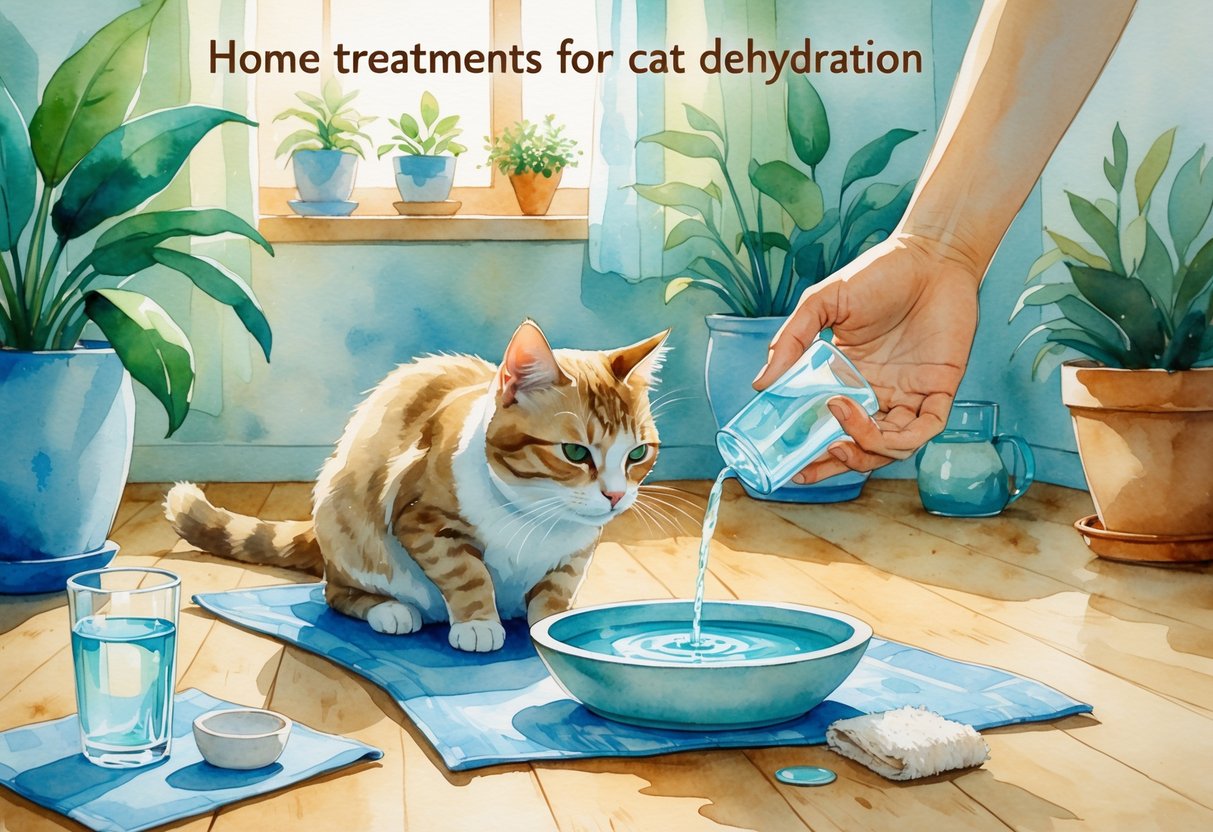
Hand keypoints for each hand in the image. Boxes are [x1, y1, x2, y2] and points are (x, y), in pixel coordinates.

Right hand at [753, 233, 980, 483]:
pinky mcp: (939, 390)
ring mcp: (908, 394)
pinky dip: (899, 440)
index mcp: (849, 377)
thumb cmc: (879, 273)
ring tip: (838, 429)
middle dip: (832, 465)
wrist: (930, 254)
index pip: (830, 425)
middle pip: (858, 446)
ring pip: (888, 447)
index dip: (811, 451)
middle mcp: (878, 392)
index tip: (787, 464)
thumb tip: (762, 384)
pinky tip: (871, 425)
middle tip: (806, 468)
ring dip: (861, 449)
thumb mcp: (822, 303)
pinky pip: (923, 431)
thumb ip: (791, 341)